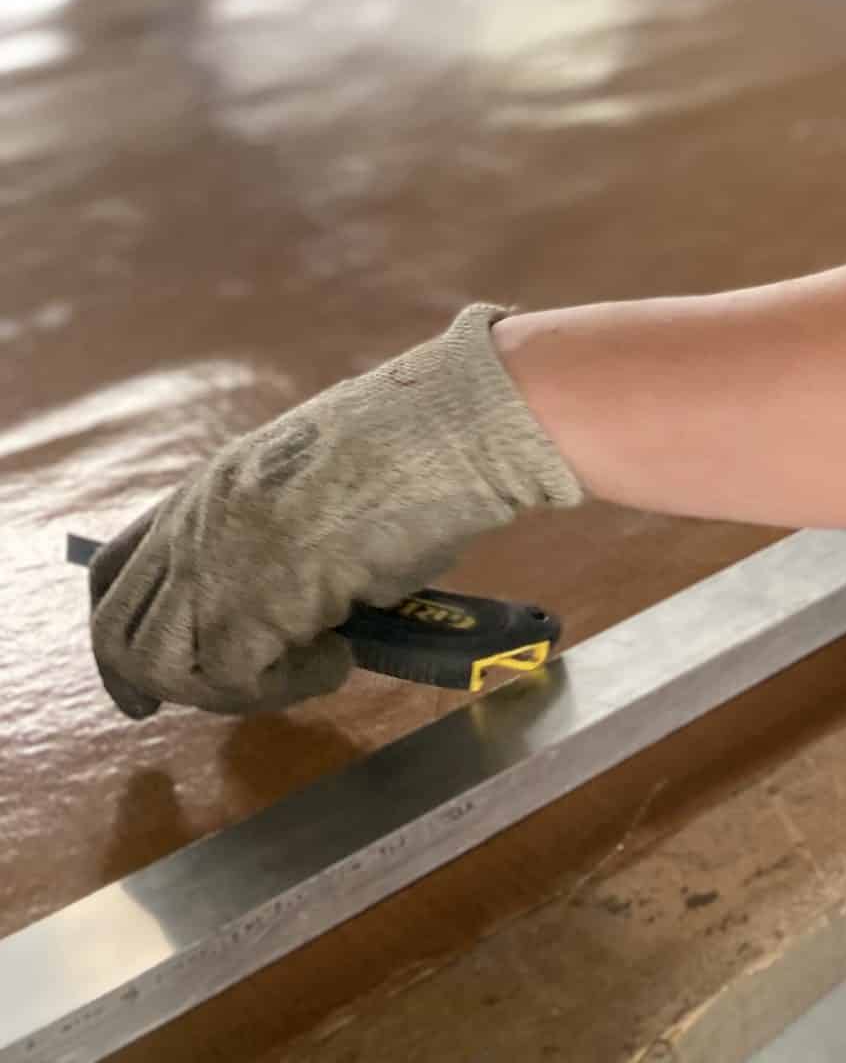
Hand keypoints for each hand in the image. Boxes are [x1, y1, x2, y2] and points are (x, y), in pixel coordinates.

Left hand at [88, 305, 582, 717]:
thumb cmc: (410, 446)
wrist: (446, 430)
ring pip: (168, 666)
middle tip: (212, 699)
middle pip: (120, 631)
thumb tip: (292, 600)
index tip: (138, 681)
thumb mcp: (314, 481)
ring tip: (306, 665)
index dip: (116, 631)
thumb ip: (275, 534)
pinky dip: (291, 687)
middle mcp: (194, 525)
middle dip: (150, 681)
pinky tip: (340, 659)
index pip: (115, 568)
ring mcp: (216, 564)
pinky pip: (242, 681)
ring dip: (231, 687)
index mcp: (208, 486)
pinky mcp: (253, 605)